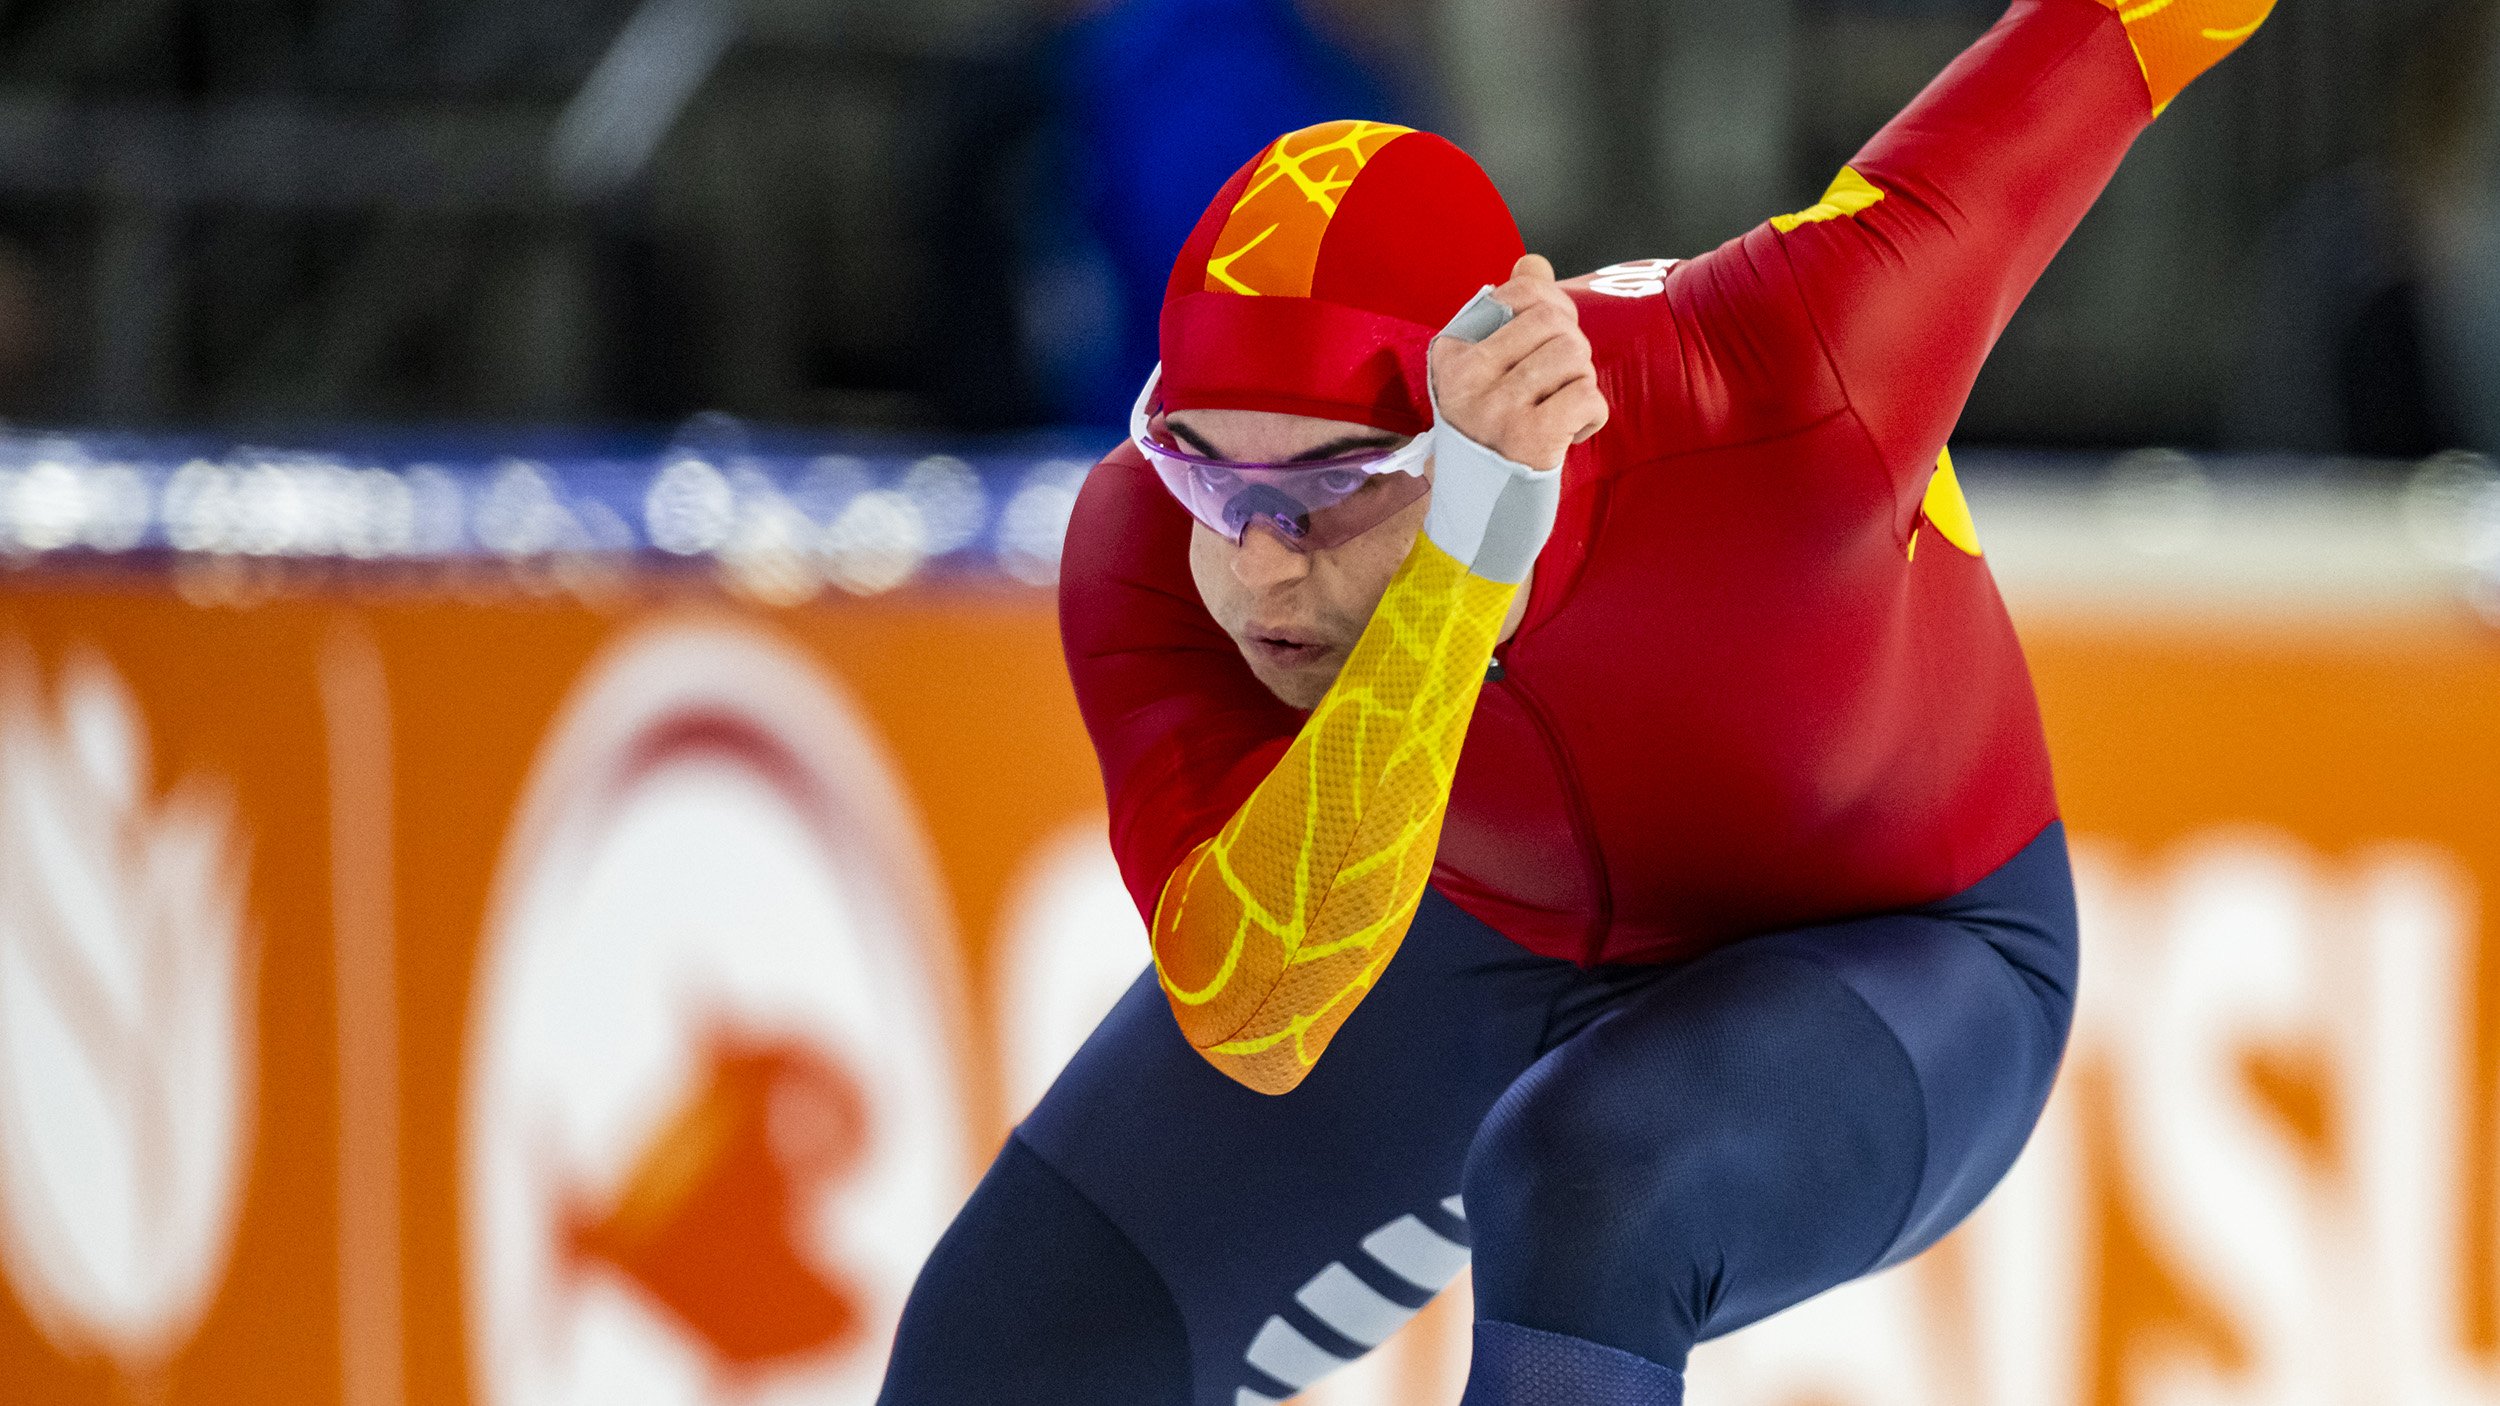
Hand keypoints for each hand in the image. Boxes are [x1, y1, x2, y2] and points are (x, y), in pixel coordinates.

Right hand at [1429, 254, 1609, 470]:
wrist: (1481, 512)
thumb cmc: (1491, 433)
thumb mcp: (1485, 371)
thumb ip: (1510, 312)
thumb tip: (1533, 261)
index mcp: (1451, 353)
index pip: (1519, 291)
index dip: (1553, 308)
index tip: (1547, 343)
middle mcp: (1466, 378)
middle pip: (1554, 321)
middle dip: (1572, 348)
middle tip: (1558, 383)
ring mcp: (1496, 409)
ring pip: (1574, 355)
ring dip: (1582, 380)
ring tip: (1561, 407)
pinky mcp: (1529, 440)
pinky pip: (1587, 396)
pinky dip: (1592, 415)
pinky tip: (1570, 433)